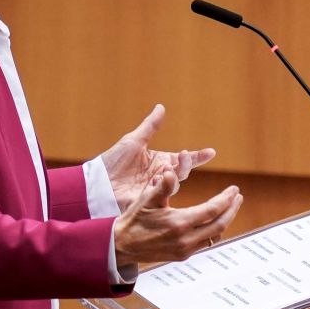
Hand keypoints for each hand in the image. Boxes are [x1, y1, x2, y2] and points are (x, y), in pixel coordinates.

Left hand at [101, 104, 215, 210]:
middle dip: (186, 164)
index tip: (211, 152)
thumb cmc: (113, 161)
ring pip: (175, 184)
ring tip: (166, 170)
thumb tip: (161, 107)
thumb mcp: (134, 141)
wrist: (98, 182)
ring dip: (174, 176)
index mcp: (159, 161)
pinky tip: (155, 182)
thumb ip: (150, 126)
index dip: (198, 156)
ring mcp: (156, 190)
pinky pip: (162, 196)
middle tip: (183, 156)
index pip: (183, 159)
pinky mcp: (150, 202)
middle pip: (182, 171)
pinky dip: (161, 188)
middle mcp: (161, 176)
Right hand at [113, 169, 242, 265]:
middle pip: (220, 224)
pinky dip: (214, 230)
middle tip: (238, 197)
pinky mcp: (183, 255)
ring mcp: (185, 249)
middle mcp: (185, 239)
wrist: (122, 245)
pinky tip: (215, 220)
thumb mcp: (147, 199)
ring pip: (215, 235)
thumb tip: (170, 171)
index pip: (212, 210)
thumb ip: (162, 185)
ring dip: (225, 220)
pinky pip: (206, 242)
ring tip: (231, 206)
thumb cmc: (134, 219)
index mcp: (179, 223)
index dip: (226, 199)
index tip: (234, 189)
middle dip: (232, 209)